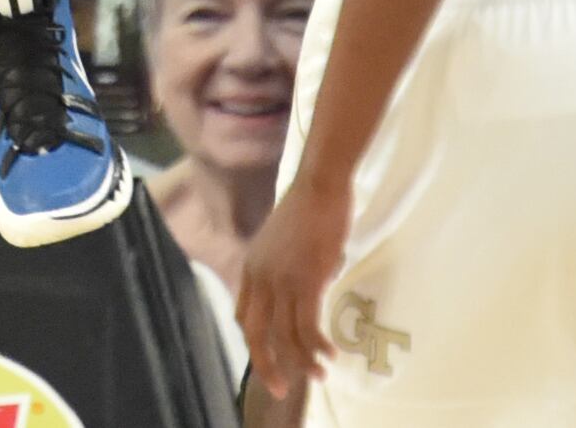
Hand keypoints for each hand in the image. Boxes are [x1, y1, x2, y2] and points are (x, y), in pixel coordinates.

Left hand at [235, 168, 352, 396]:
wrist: (319, 185)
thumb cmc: (308, 209)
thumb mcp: (283, 242)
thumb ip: (286, 269)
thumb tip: (310, 290)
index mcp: (251, 267)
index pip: (243, 315)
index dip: (255, 340)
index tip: (271, 356)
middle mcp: (260, 278)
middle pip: (256, 334)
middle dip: (267, 365)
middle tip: (280, 388)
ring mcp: (282, 280)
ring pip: (285, 336)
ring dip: (302, 361)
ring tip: (320, 374)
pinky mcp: (306, 281)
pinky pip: (308, 326)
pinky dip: (318, 345)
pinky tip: (331, 353)